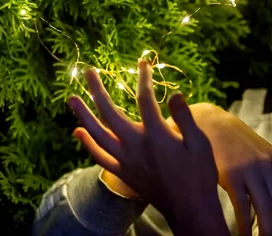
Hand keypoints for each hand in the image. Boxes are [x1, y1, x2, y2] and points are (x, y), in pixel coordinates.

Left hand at [67, 59, 228, 234]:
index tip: (142, 63)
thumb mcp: (200, 143)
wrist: (190, 207)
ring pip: (98, 134)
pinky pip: (100, 157)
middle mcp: (136, 146)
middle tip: (87, 72)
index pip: (145, 99)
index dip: (143, 78)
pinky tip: (78, 131)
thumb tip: (175, 93)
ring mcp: (126, 160)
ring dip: (83, 115)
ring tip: (71, 99)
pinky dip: (87, 144)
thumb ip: (185, 118)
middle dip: (97, 90)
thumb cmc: (199, 174)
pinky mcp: (123, 173)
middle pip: (110, 113)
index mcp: (156, 135)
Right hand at [167, 104, 271, 235]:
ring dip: (267, 233)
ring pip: (265, 209)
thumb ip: (271, 173)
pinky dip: (245, 226)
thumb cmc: (233, 142)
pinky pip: (243, 207)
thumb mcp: (258, 153)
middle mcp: (267, 165)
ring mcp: (250, 170)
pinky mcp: (231, 175)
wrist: (208, 123)